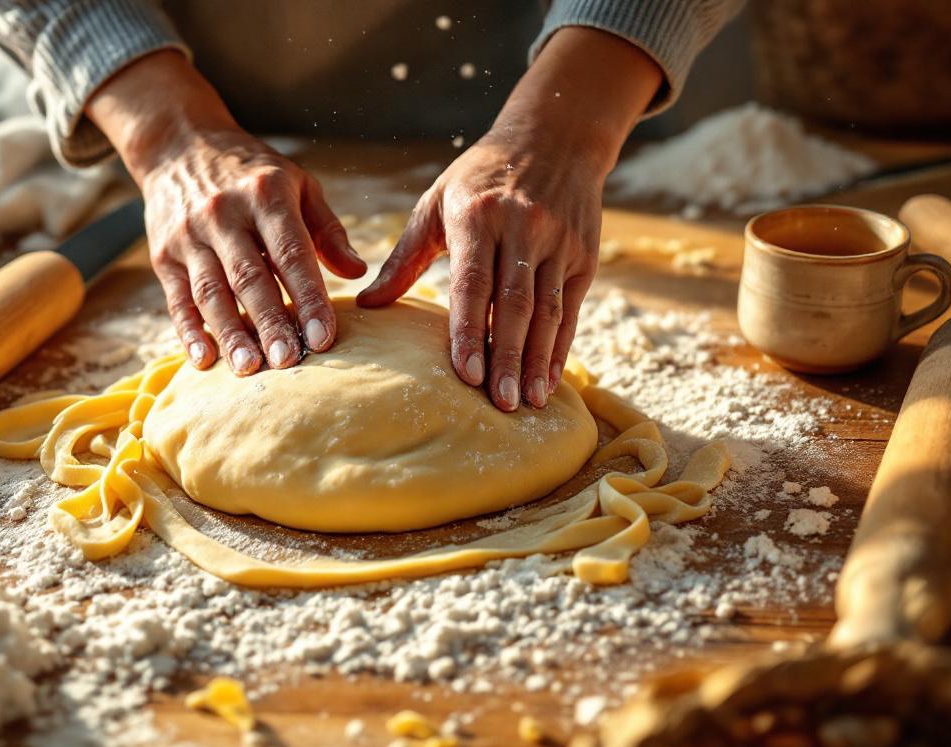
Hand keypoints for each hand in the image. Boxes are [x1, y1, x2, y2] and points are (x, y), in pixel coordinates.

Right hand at [87, 52, 364, 374]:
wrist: (179, 146)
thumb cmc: (252, 174)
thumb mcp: (297, 184)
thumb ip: (328, 229)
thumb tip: (358, 273)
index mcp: (265, 196)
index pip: (290, 253)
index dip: (308, 297)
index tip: (324, 337)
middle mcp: (224, 215)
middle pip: (249, 277)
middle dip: (270, 322)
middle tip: (289, 362)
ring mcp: (189, 236)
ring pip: (211, 292)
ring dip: (230, 333)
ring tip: (250, 368)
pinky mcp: (163, 255)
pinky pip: (177, 298)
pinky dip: (189, 331)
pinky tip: (205, 359)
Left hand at [357, 28, 661, 410]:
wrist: (554, 138)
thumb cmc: (480, 177)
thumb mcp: (436, 203)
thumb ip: (404, 257)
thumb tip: (367, 305)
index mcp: (477, 216)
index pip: (473, 284)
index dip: (470, 331)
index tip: (466, 375)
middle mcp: (521, 229)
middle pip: (515, 305)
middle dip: (507, 358)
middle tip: (499, 404)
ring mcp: (557, 243)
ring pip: (548, 311)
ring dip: (538, 361)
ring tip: (527, 402)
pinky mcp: (583, 255)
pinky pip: (571, 310)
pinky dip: (560, 348)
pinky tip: (550, 380)